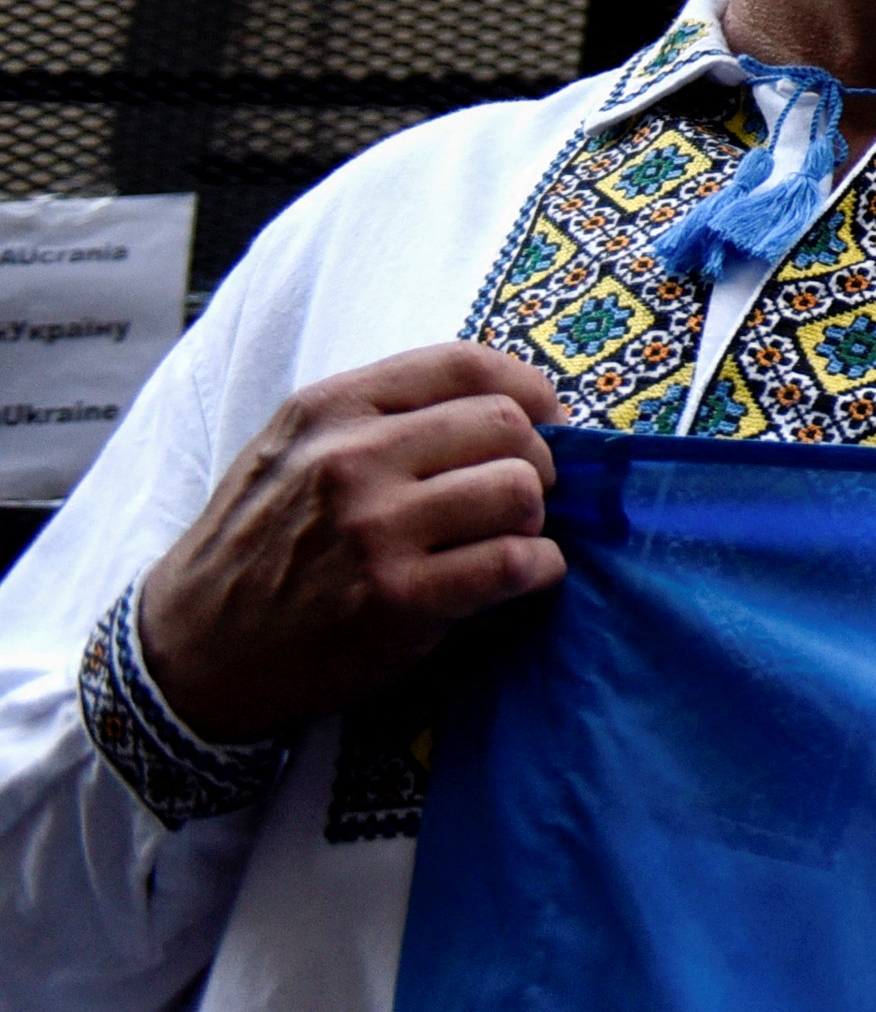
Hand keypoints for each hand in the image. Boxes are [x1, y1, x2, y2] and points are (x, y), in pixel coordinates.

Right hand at [129, 345, 563, 744]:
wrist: (194, 647)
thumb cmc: (261, 543)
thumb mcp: (293, 451)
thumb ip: (380, 417)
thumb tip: (506, 405)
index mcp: (330, 410)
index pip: (463, 364)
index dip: (527, 388)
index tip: (544, 417)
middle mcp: (351, 459)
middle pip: (506, 427)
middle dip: (536, 459)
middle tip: (524, 492)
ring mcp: (373, 528)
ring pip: (519, 491)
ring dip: (535, 518)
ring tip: (510, 536)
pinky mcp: (396, 598)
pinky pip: (516, 563)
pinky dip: (540, 568)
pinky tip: (523, 575)